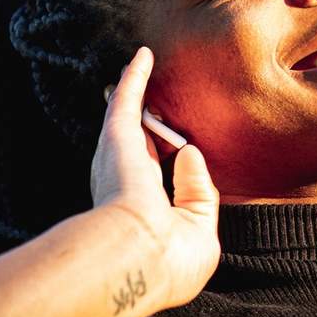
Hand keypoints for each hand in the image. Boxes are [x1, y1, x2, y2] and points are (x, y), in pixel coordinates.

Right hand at [91, 46, 220, 312]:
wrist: (138, 259)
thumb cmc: (169, 261)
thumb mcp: (198, 234)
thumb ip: (199, 194)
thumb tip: (190, 152)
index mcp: (140, 213)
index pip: (152, 184)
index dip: (162, 167)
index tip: (178, 154)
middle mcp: (123, 185)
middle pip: (134, 146)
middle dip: (140, 126)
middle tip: (145, 102)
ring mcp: (118, 160)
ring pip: (126, 118)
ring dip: (133, 92)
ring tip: (140, 67)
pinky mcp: (117, 139)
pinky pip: (128, 99)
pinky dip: (135, 77)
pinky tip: (144, 55)